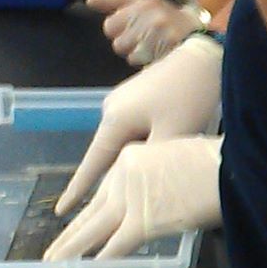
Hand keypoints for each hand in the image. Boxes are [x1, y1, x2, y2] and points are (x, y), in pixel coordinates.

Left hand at [45, 135, 221, 258]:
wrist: (229, 166)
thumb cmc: (217, 162)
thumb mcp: (179, 158)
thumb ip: (161, 177)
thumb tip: (164, 196)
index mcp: (132, 156)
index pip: (106, 189)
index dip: (92, 210)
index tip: (80, 221)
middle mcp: (124, 174)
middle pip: (93, 209)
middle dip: (73, 232)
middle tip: (54, 249)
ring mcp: (130, 198)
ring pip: (94, 228)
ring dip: (73, 248)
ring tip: (54, 262)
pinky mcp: (143, 220)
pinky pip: (116, 245)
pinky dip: (102, 260)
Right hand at [55, 36, 224, 216]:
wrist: (206, 57)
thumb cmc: (189, 96)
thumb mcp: (173, 135)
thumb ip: (148, 163)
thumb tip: (134, 185)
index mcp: (115, 119)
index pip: (92, 164)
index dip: (77, 190)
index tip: (60, 210)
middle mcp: (111, 108)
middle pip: (108, 153)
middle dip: (113, 177)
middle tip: (120, 206)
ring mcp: (122, 100)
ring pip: (123, 142)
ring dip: (132, 159)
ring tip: (151, 176)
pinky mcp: (136, 96)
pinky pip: (132, 129)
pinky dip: (140, 144)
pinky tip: (157, 150)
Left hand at [89, 0, 206, 65]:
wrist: (198, 36)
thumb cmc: (167, 20)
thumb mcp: (144, 3)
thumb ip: (114, 1)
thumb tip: (90, 0)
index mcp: (143, 1)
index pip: (110, 21)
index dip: (118, 27)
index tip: (130, 27)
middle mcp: (147, 13)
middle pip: (114, 37)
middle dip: (126, 40)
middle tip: (144, 37)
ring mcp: (153, 31)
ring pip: (124, 50)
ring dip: (136, 52)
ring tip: (153, 45)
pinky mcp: (159, 48)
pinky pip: (137, 60)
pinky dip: (145, 60)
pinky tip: (158, 53)